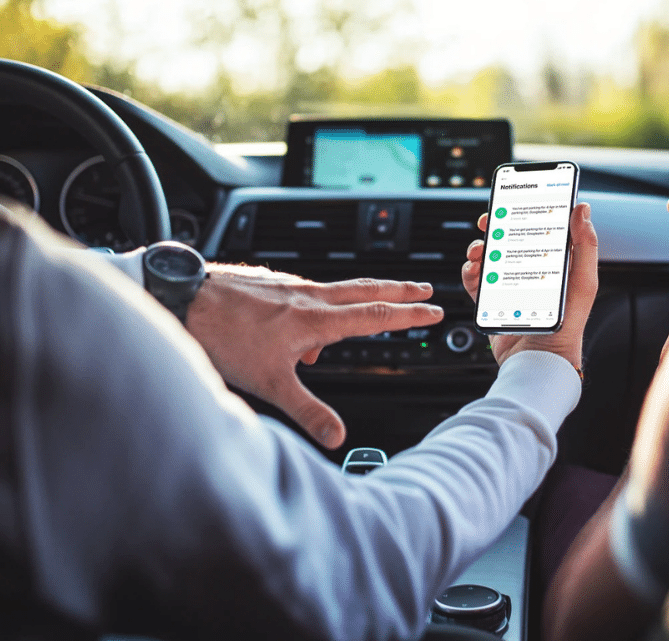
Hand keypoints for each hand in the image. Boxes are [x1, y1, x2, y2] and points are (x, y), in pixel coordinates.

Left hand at [185, 266, 442, 448]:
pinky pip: (309, 292)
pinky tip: (305, 319)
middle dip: (399, 289)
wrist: (184, 299)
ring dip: (365, 292)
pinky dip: (322, 302)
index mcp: (315, 319)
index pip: (374, 315)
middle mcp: (308, 296)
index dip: (408, 314)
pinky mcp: (272, 284)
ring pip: (339, 287)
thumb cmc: (223, 337)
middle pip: (365, 289)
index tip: (433, 309)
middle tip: (424, 286)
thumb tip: (336, 436)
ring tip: (369, 307)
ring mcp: (290, 287)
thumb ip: (307, 410)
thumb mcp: (269, 383)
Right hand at [461, 202, 597, 370]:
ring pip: (488, 257)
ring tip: (479, 251)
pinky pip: (475, 281)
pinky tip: (474, 271)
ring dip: (479, 248)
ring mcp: (509, 286)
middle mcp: (530, 273)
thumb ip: (584, 245)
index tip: (514, 199)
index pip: (538, 229)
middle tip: (487, 221)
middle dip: (494, 226)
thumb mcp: (583, 281)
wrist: (541, 360)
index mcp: (553, 264)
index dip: (525, 211)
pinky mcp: (492, 302)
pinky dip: (470, 272)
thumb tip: (581, 209)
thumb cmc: (569, 325)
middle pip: (507, 239)